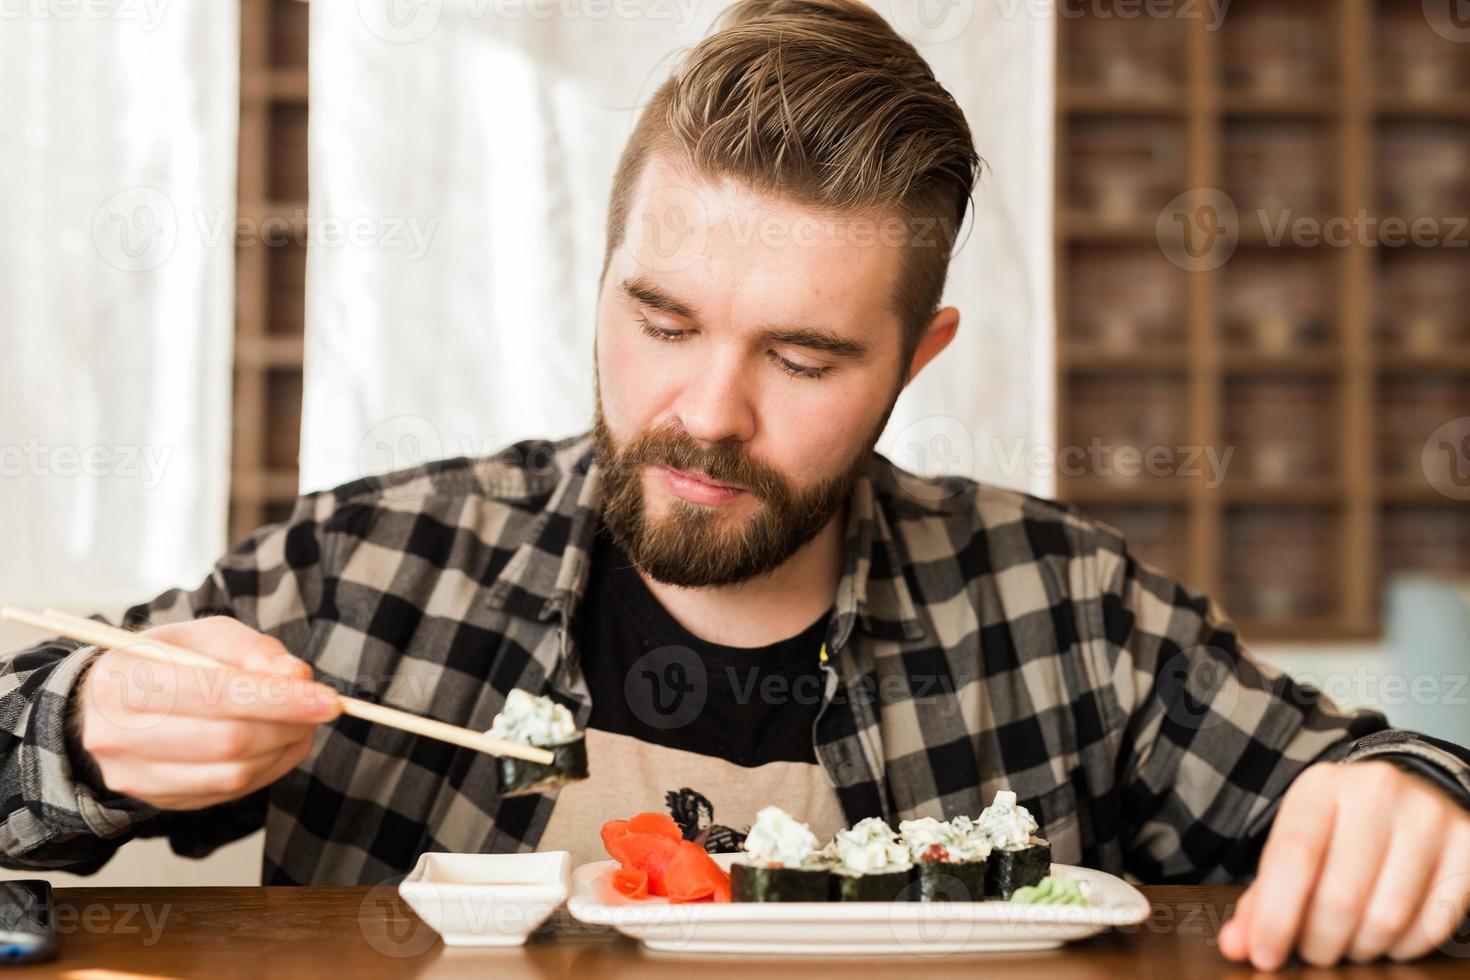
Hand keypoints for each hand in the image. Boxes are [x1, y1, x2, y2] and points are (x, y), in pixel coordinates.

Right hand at [75, 616, 340, 809]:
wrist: (100, 708)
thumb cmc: (160, 663)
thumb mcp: (198, 636)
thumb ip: (250, 648)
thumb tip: (297, 674)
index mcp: (124, 679)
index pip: (215, 694)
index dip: (280, 699)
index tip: (329, 699)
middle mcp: (119, 734)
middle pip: (229, 741)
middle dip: (290, 725)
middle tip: (321, 708)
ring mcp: (135, 777)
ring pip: (234, 774)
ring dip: (285, 749)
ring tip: (301, 723)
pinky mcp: (157, 801)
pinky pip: (229, 794)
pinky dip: (268, 770)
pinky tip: (279, 745)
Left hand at [1219, 759, 1469, 968]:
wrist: (1411, 791)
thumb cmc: (1341, 828)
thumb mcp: (1297, 842)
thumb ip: (1264, 895)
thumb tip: (1236, 945)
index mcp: (1321, 787)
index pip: (1293, 857)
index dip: (1275, 916)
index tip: (1264, 956)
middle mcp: (1377, 792)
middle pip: (1341, 896)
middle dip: (1319, 942)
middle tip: (1312, 953)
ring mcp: (1428, 817)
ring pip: (1388, 917)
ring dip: (1361, 949)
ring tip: (1348, 944)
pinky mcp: (1467, 844)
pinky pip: (1434, 924)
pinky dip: (1404, 947)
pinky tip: (1387, 938)